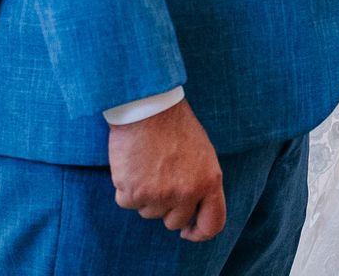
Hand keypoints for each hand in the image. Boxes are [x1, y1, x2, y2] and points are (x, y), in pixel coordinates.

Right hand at [108, 99, 227, 241]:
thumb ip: (200, 184)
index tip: (188, 231)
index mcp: (210, 181)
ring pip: (148, 213)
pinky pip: (127, 202)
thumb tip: (191, 213)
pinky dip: (126, 188)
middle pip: (174, 222)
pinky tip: (132, 165)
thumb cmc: (175, 126)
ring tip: (147, 165)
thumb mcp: (202, 154)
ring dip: (145, 196)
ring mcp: (160, 195)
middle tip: (160, 179)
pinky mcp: (134, 192)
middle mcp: (187, 192)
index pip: (212, 224)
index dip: (199, 232)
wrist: (148, 106)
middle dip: (166, 207)